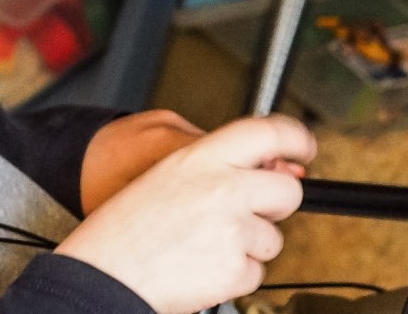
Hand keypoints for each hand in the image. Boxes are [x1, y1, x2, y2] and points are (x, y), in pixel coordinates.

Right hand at [56, 115, 316, 313]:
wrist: (103, 275)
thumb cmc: (124, 230)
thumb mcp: (165, 177)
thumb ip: (218, 167)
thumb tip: (272, 168)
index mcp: (202, 158)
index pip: (268, 132)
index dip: (296, 138)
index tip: (304, 147)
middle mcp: (223, 189)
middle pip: (287, 192)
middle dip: (274, 206)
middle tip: (246, 214)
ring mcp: (233, 230)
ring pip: (272, 239)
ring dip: (247, 247)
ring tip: (203, 247)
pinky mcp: (236, 270)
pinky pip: (256, 273)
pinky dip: (234, 276)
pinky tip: (201, 269)